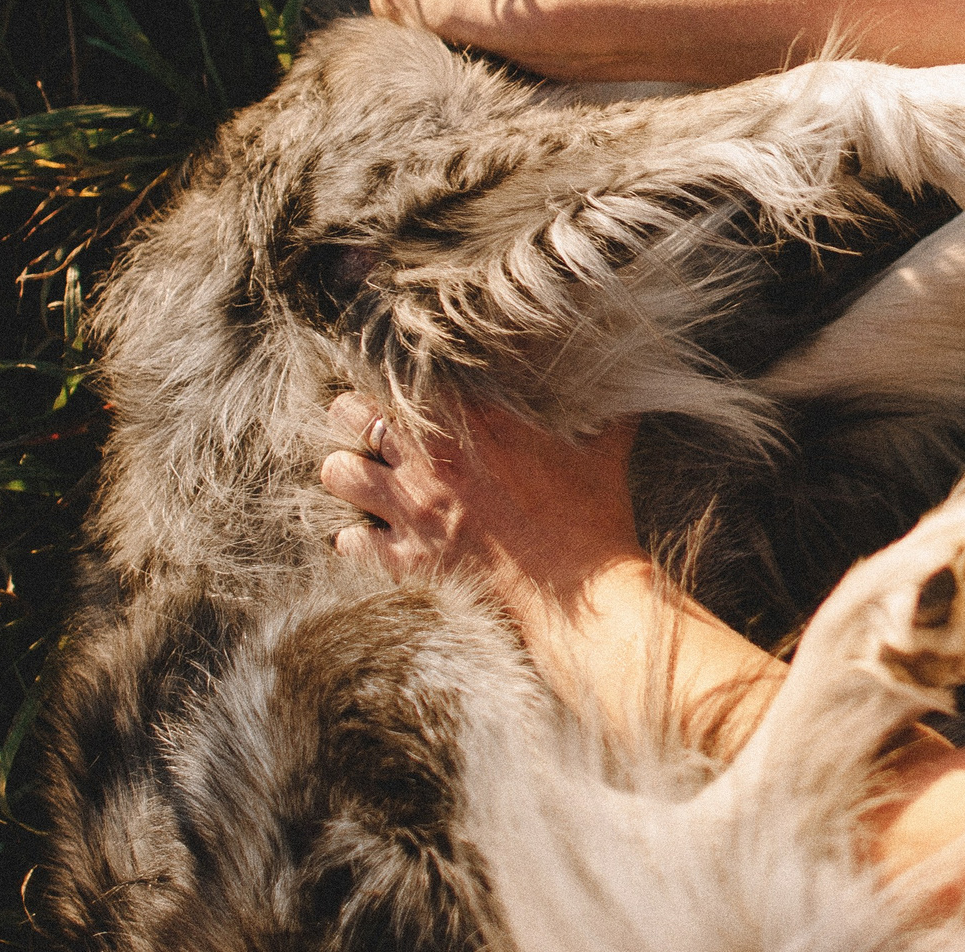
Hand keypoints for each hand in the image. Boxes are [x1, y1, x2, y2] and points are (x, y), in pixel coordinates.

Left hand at [321, 392, 788, 745]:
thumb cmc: (594, 512)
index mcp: (476, 418)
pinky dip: (355, 536)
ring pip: (339, 473)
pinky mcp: (410, 557)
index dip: (394, 372)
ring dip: (346, 472)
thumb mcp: (606, 444)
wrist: (578, 592)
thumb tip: (625, 374)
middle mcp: (432, 458)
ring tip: (359, 474)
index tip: (399, 377)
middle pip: (353, 413)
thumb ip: (606, 405)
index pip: (406, 373)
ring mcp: (414, 509)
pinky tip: (366, 533)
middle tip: (363, 420)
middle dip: (353, 414)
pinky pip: (352, 541)